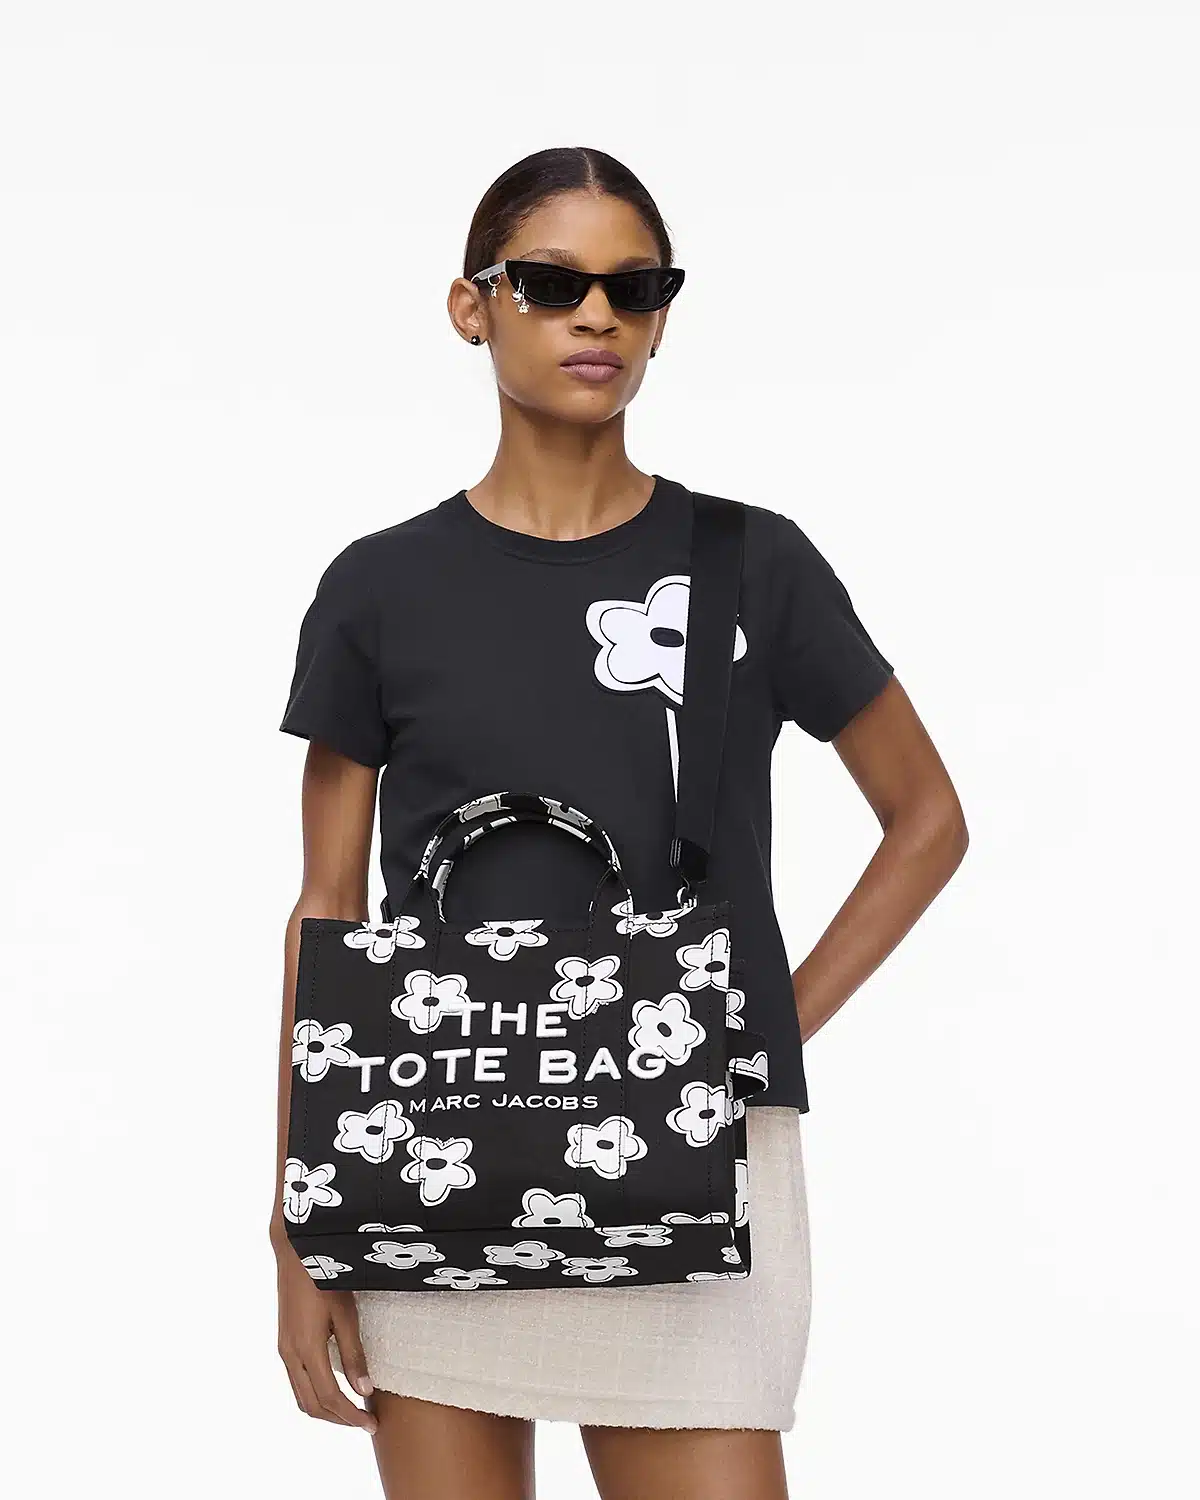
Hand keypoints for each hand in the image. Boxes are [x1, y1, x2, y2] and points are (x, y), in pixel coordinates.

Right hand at [274, 1234, 377, 1434]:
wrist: (295, 1251)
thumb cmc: (325, 1277)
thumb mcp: (346, 1314)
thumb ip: (353, 1354)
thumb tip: (364, 1390)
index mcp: (306, 1350)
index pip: (329, 1398)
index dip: (351, 1415)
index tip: (371, 1424)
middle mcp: (290, 1355)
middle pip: (312, 1405)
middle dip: (339, 1419)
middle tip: (365, 1422)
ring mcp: (284, 1350)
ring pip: (302, 1396)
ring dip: (326, 1410)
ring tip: (352, 1411)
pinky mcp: (284, 1342)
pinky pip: (297, 1381)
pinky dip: (316, 1395)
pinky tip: (334, 1389)